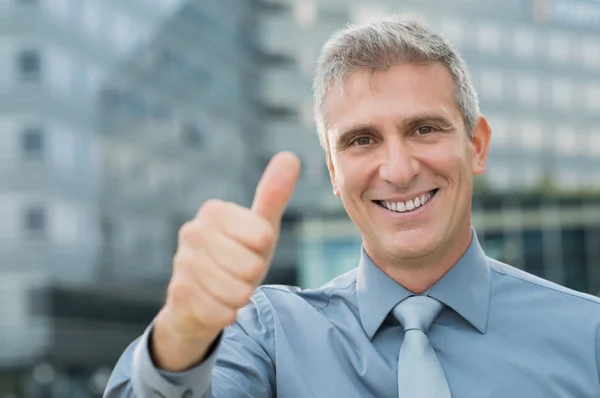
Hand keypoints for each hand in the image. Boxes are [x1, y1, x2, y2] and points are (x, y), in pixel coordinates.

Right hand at [152, 151, 300, 370]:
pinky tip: (217, 306)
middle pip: (250, 266)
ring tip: (228, 288)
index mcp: (214, 211)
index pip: (262, 235)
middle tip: (237, 272)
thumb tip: (290, 155)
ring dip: (239, 297)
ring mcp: (182, 263)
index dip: (262, 249)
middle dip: (251, 277)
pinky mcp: (177, 294)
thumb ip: (273, 195)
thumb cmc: (235, 258)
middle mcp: (193, 232)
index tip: (248, 248)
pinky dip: (226, 314)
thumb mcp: (259, 228)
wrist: (198, 300)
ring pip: (237, 291)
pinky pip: (221, 312)